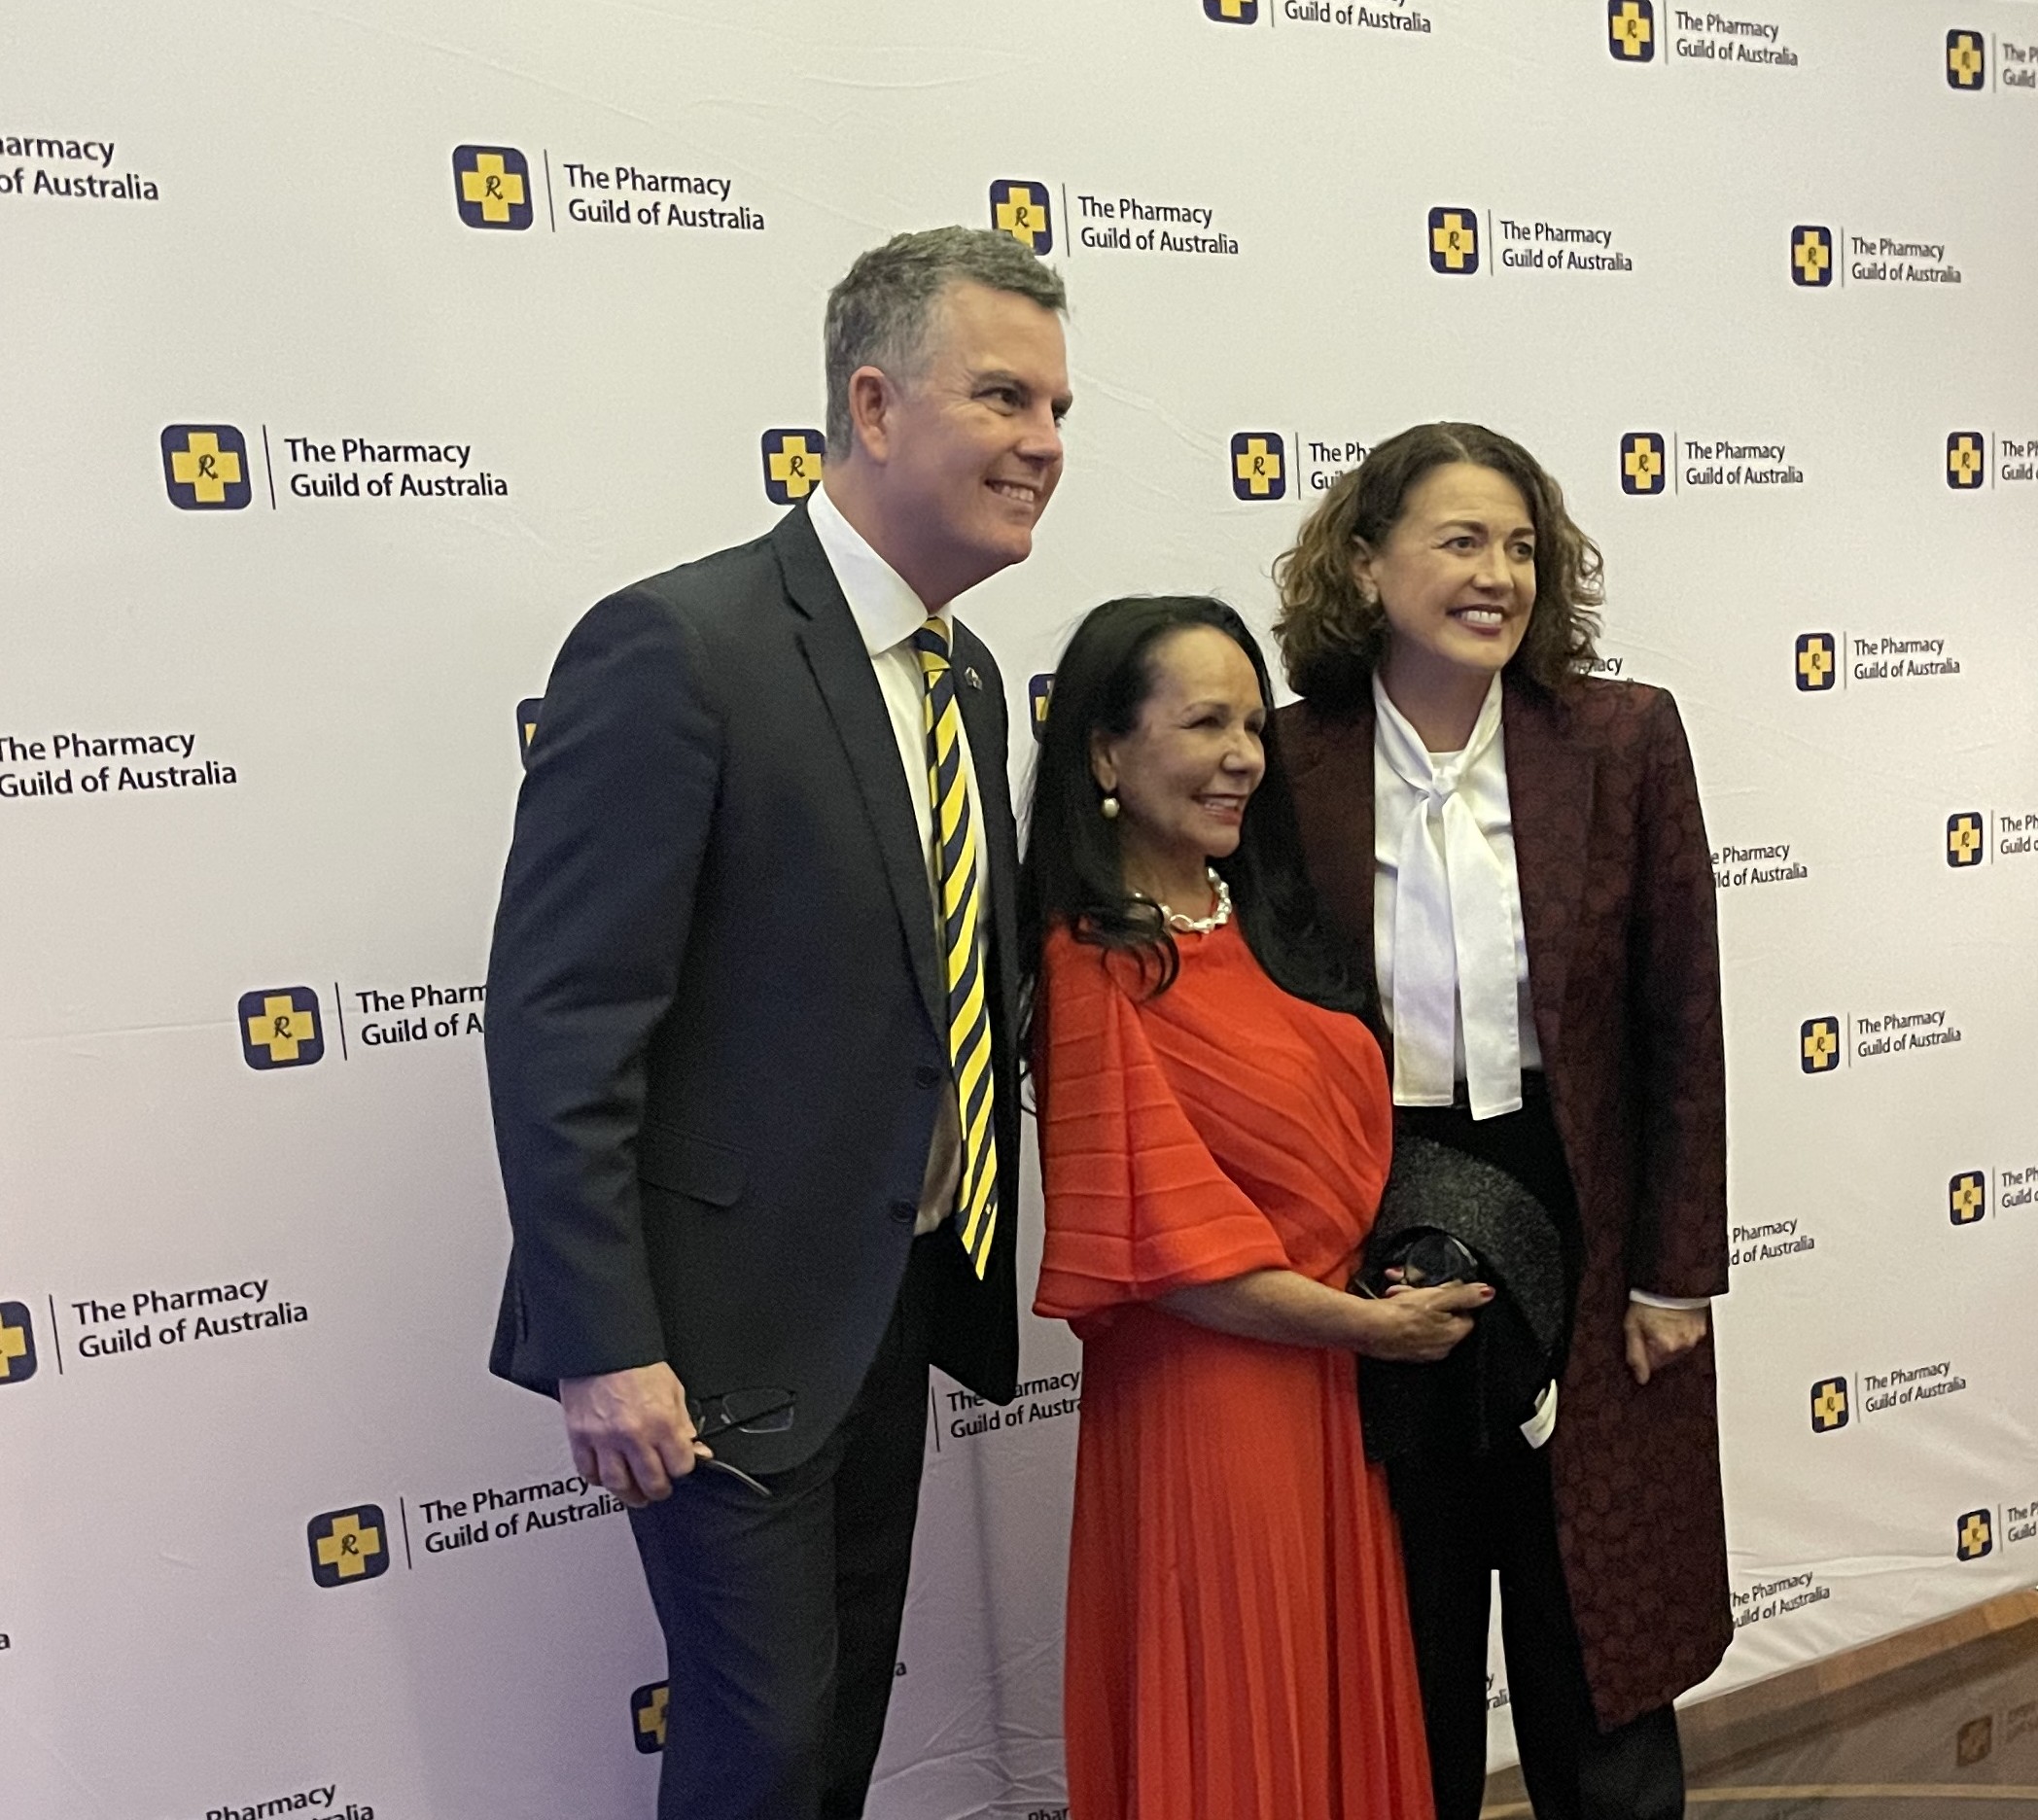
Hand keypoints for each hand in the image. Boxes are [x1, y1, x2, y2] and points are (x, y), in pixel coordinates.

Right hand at [559, 1362, 708, 1507]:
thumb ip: (683, 1423)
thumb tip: (696, 1449)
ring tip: (635, 1492)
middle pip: (650, 1482)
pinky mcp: (580, 1437)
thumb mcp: (673, 1389)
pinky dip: (598, 1479)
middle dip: (658, 1490)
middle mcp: (633, 1434)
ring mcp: (604, 1438)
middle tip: (658, 1488)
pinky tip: (606, 1475)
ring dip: (629, 1494)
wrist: (601, 1345)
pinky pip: (588, 1471)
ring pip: (618, 1484)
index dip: (681, 1469)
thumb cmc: (636, 1363)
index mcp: (661, 1421)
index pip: (679, 1467)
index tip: (678, 1467)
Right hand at [1355, 1281, 1492, 1361]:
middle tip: (1414, 1289)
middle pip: (1446, 1317)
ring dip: (1415, 1304)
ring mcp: (1424, 1353)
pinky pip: (1413, 1331)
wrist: (1368, 1329)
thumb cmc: (1403, 1313)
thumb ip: (1465, 1295)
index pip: (1467, 1313)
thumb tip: (1490, 1292)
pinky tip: (1392, 1305)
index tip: (1437, 1288)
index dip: (1453, 1297)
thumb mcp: (1437, 1297)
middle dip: (1430, 1299)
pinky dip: (1405, 1317)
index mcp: (1455, 1335)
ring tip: (1397, 1294)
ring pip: (1427, 1322)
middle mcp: (1443, 1349)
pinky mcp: (1407, 1353)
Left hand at [1624, 1302, 1708, 1385]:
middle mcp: (1683, 1344)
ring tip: (1662, 1320)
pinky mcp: (1702, 1327)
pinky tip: (1673, 1319)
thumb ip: (1636, 1356)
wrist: (1667, 1280)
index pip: (1654, 1365)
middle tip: (1650, 1326)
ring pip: (1679, 1348)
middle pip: (1667, 1357)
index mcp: (1666, 1347)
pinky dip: (1681, 1332)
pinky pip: (1689, 1336)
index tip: (1642, 1339)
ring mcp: (1694, 1336)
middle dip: (1658, 1347)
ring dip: (1670, 1339)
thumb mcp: (1632, 1327)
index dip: (1645, 1353)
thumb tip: (1641, 1379)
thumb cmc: (1648, 1301)